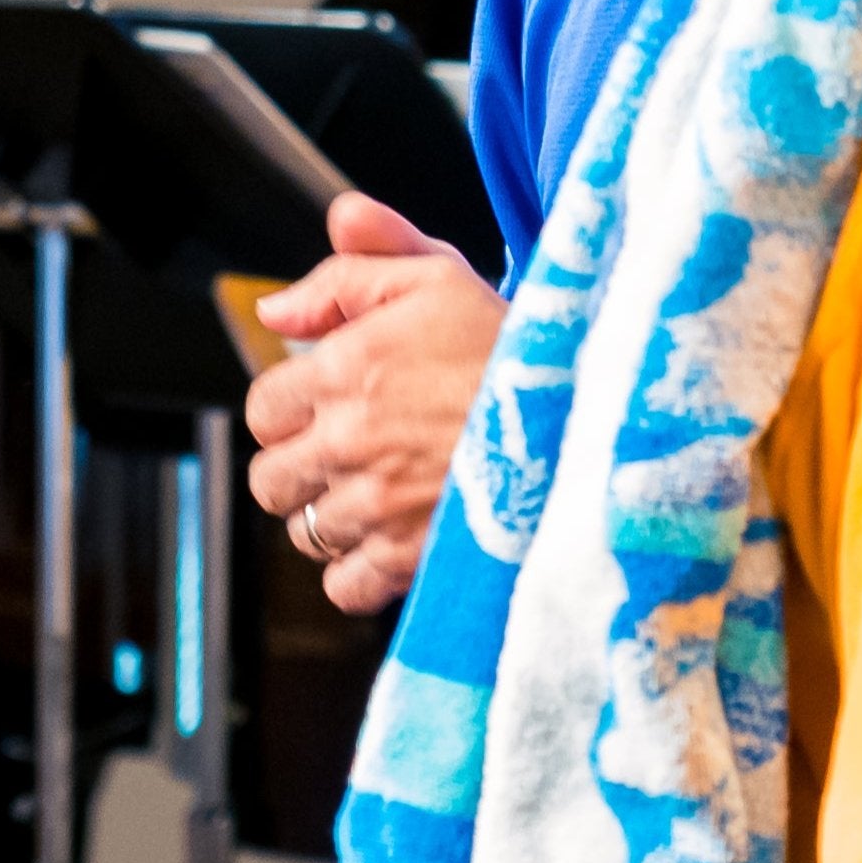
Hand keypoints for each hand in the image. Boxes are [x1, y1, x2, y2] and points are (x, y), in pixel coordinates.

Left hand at [241, 191, 504, 613]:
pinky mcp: (411, 558)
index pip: (264, 410)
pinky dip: (361, 574)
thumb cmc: (519, 344)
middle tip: (349, 458)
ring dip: (333, 519)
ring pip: (306, 532)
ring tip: (381, 497)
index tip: (327, 410)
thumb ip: (346, 276)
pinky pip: (345, 586)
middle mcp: (347, 441)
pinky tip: (394, 543)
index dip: (291, 412)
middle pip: (271, 479)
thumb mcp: (436, 277)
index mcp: (343, 370)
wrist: (597, 415)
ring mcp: (377, 505)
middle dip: (301, 470)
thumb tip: (274, 311)